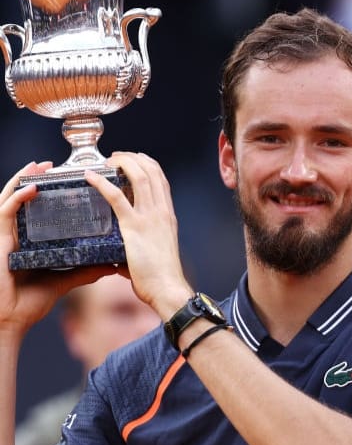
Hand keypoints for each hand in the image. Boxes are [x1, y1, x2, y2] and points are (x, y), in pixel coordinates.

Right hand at [0, 162, 113, 336]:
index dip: (45, 191)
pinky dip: (18, 198)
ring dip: (23, 179)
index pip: (34, 209)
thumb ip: (85, 270)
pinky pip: (4, 213)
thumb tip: (112, 264)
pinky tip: (33, 188)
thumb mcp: (63, 281)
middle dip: (33, 178)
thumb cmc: (28, 303)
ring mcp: (3, 236)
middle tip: (51, 164)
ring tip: (40, 166)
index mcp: (26, 241)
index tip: (65, 177)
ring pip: (9, 199)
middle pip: (21, 199)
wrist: (9, 322)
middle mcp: (13, 235)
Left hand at [85, 152, 191, 319]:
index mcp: (167, 215)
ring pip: (139, 177)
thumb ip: (140, 248)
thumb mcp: (156, 253)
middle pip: (151, 171)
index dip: (148, 164)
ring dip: (122, 163)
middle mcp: (162, 211)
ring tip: (108, 160)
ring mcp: (150, 217)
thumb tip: (121, 259)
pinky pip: (116, 198)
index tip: (134, 159)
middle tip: (116, 156)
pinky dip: (102, 183)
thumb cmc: (161, 276)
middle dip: (133, 158)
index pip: (161, 179)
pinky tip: (90, 176)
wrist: (167, 288)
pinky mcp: (134, 227)